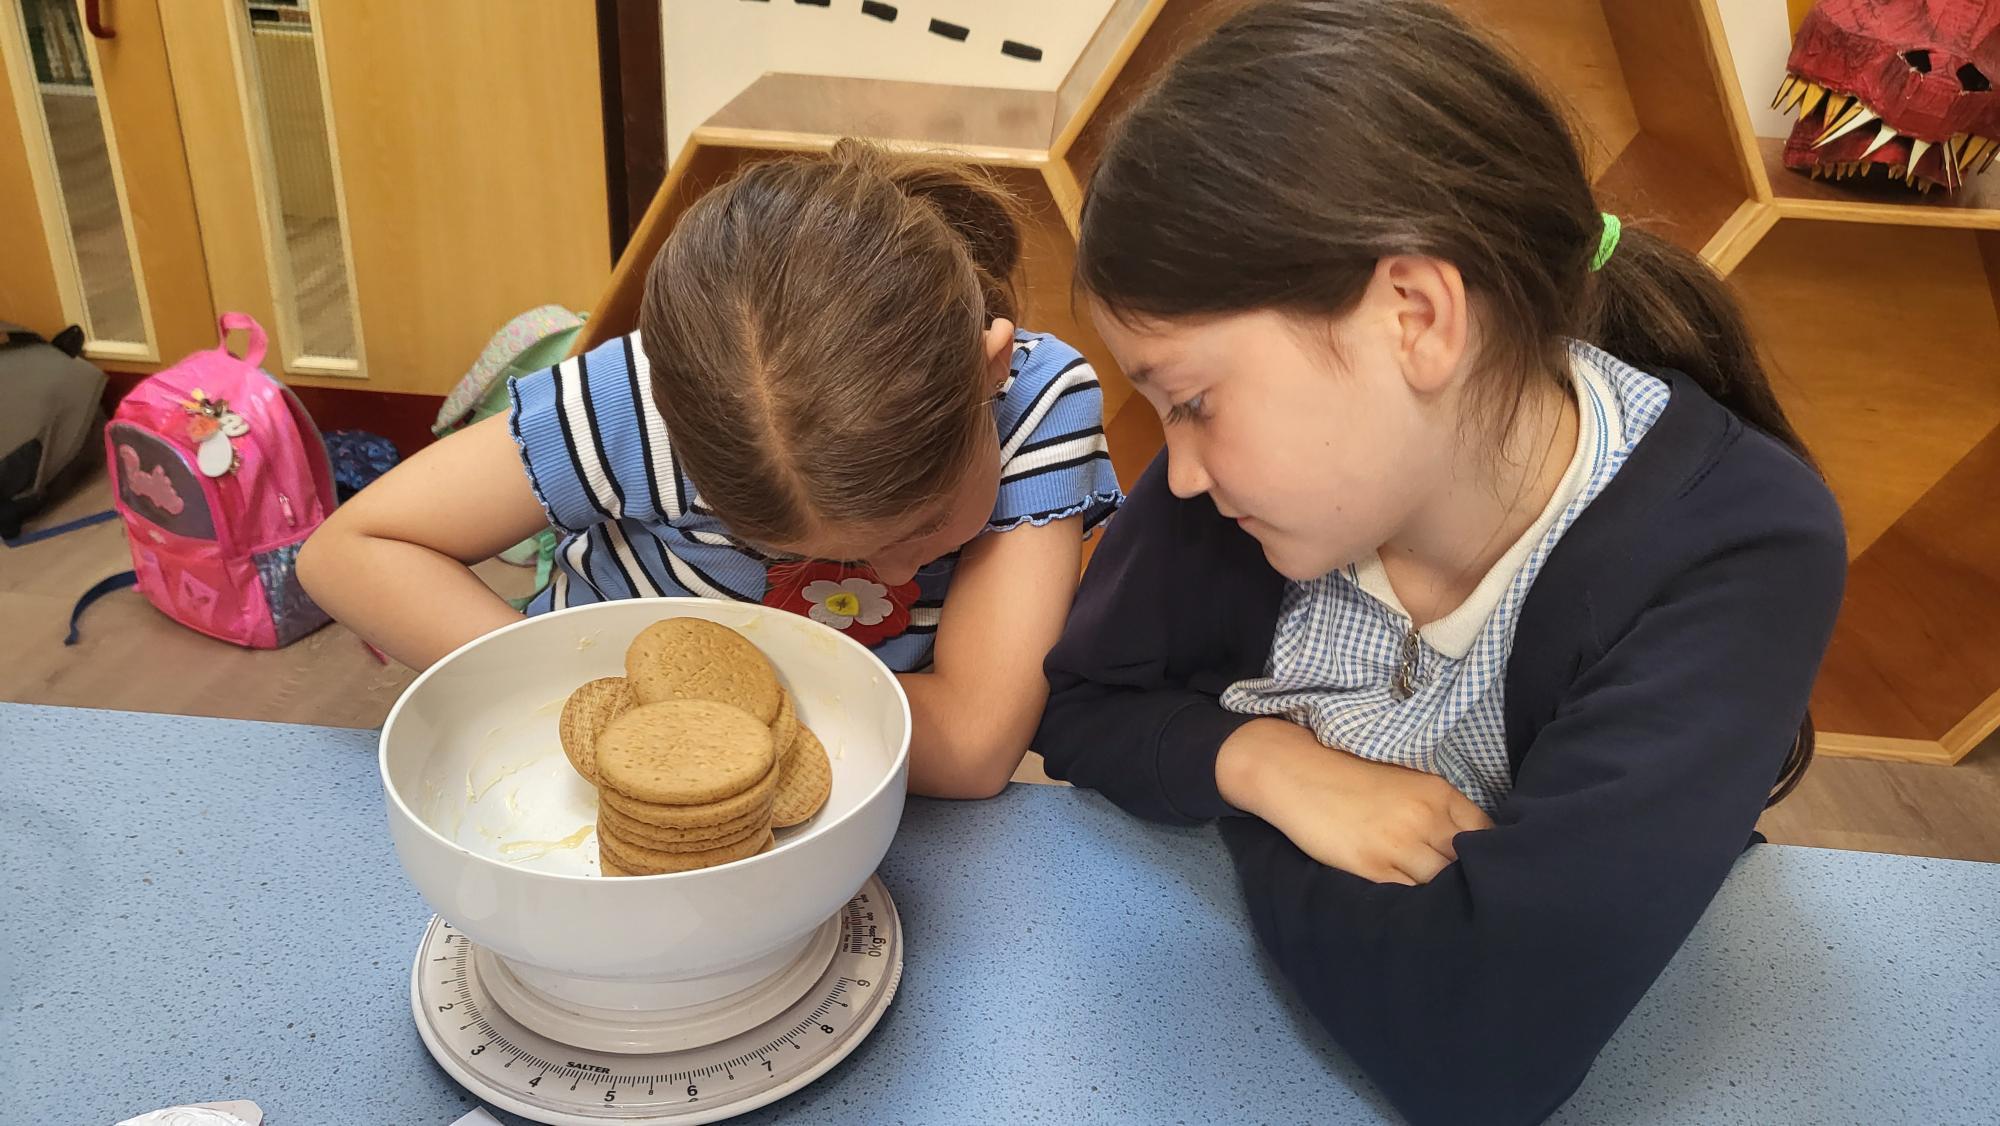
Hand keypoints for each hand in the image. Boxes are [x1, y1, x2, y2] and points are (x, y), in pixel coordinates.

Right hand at [1217, 718, 1493, 884]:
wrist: (1297, 772)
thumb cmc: (1351, 776)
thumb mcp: (1407, 782)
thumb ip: (1439, 811)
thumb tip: (1468, 847)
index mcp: (1439, 794)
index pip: (1486, 834)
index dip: (1489, 855)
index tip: (1484, 868)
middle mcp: (1426, 818)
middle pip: (1468, 863)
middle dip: (1471, 879)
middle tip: (1469, 893)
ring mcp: (1399, 844)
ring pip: (1441, 884)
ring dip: (1444, 895)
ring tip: (1443, 906)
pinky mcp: (1372, 867)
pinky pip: (1409, 896)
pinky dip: (1417, 904)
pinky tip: (1416, 908)